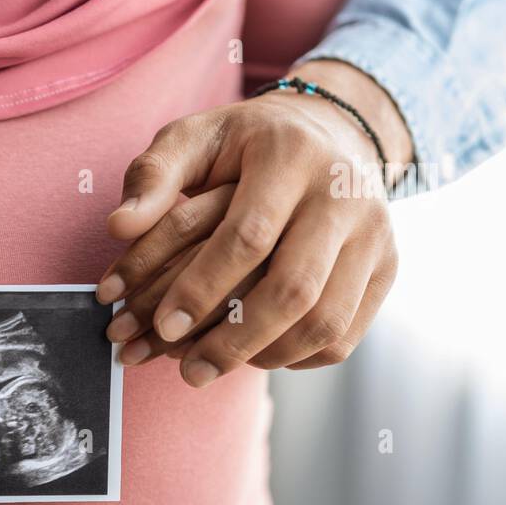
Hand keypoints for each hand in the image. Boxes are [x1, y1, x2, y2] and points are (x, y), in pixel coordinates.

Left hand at [97, 60, 409, 384]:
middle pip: (294, 289)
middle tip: (188, 371)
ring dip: (265, 357)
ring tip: (214, 368)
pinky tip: (255, 357)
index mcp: (292, 156)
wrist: (329, 133)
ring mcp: (375, 234)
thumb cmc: (244, 144)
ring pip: (325, 320)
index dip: (202, 288)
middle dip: (235, 340)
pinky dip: (298, 357)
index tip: (164, 327)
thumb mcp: (194, 138)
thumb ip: (152, 176)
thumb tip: (118, 226)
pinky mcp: (387, 267)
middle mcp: (345, 194)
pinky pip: (345, 333)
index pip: (248, 236)